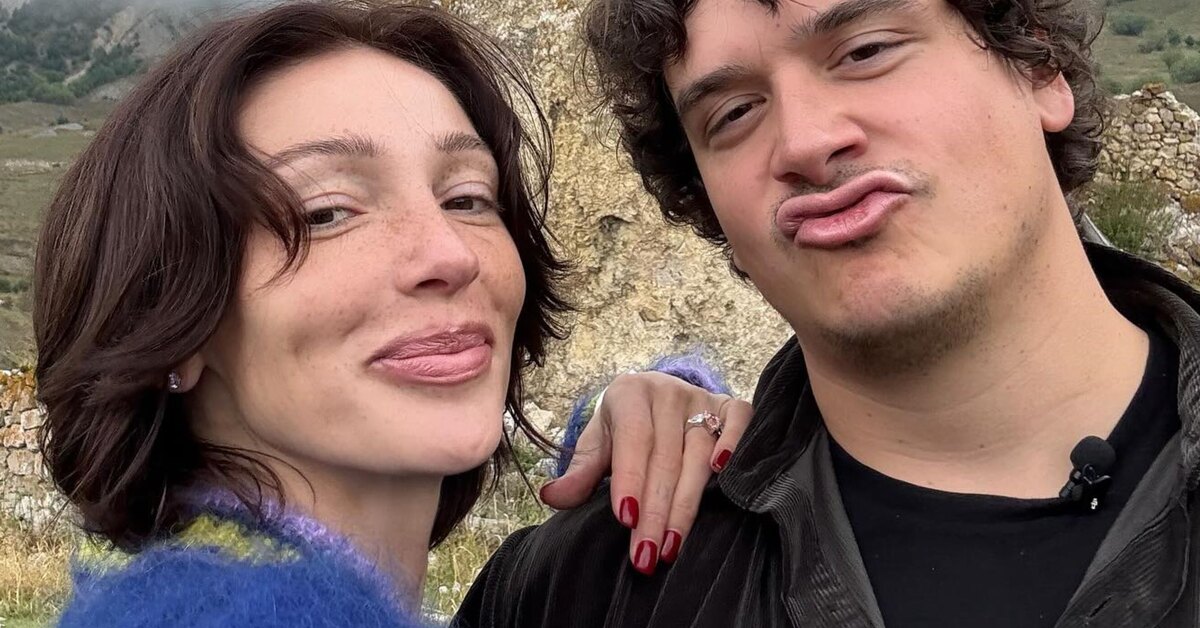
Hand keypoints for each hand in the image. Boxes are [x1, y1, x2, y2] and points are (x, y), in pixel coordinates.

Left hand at [539, 371, 751, 574]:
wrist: (656, 397)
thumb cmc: (624, 428)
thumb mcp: (599, 444)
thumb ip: (580, 472)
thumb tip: (551, 497)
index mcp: (629, 393)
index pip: (633, 440)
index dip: (630, 479)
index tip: (627, 519)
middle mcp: (667, 392)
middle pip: (666, 457)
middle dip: (655, 511)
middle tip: (646, 555)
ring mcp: (701, 398)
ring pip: (699, 453)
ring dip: (687, 504)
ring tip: (671, 546)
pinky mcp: (729, 406)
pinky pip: (739, 422)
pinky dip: (735, 446)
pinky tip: (724, 478)